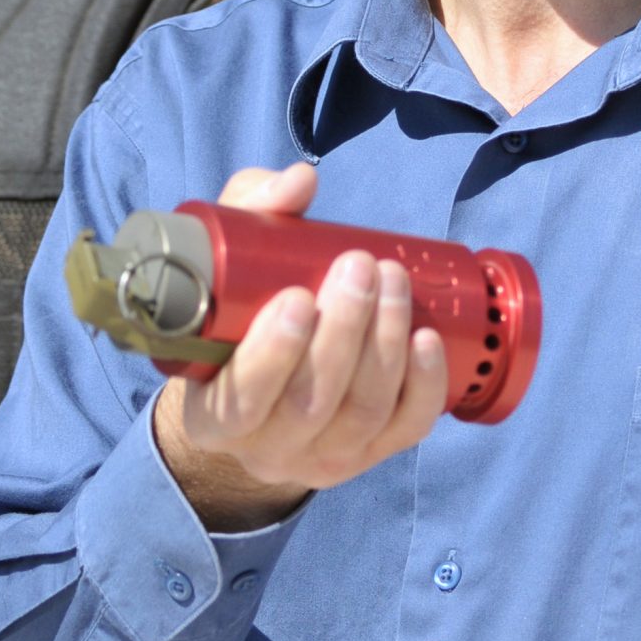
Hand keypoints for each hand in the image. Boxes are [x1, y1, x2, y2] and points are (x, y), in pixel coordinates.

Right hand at [152, 161, 447, 530]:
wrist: (266, 383)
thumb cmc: (241, 311)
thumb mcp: (228, 260)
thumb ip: (253, 212)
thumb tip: (300, 182)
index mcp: (212, 415)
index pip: (240, 401)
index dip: (273, 354)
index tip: (299, 295)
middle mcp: (266, 449)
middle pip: (311, 403)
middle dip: (345, 331)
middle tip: (360, 267)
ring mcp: (322, 458)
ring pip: (362, 412)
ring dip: (385, 344)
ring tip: (394, 282)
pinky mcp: (371, 454)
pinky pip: (404, 430)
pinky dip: (423, 386)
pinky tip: (428, 340)